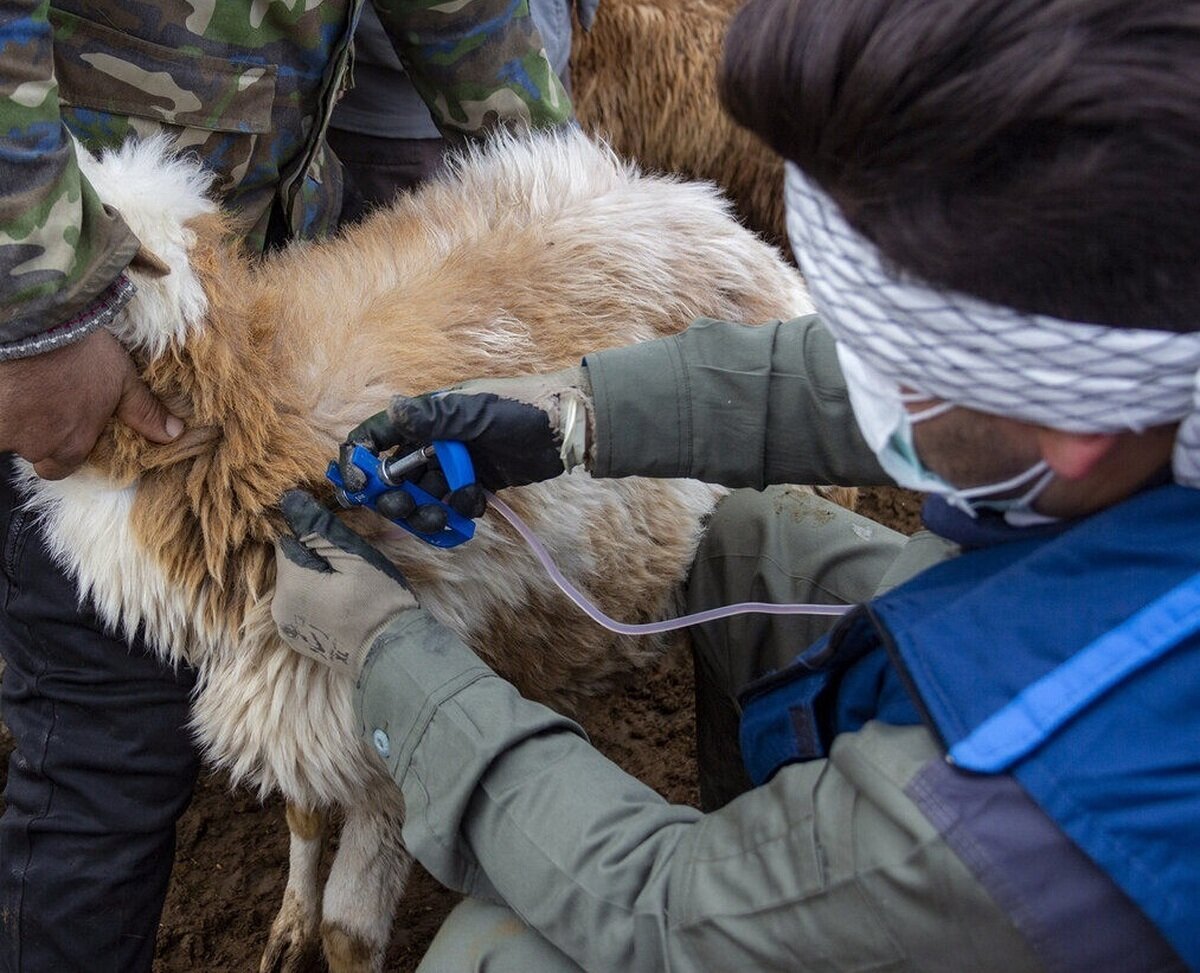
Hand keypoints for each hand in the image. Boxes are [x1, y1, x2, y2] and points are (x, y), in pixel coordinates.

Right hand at [0, 328, 183, 478]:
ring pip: (7, 435)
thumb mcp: (123, 380)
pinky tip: (6, 387)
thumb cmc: (83, 352)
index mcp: (73, 445)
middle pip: (32, 454)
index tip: (63, 425)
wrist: (38, 325)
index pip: (60, 468)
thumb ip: (144, 412)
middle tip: (42, 407)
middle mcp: (38, 446)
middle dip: (34, 437)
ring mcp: (6, 431)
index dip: (60, 450)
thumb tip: (174, 434)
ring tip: (25, 391)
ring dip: (12, 418)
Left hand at [272, 490, 420, 677]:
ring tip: (352, 580)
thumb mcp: (355, 558)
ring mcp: (288, 628)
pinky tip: (343, 600)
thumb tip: (290, 500)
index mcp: (290, 585)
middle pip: (291, 563)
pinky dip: (318, 597)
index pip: (287, 540)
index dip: (311, 531)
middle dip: (318, 554)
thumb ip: (319, 529)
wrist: (394, 655)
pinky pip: (302, 606)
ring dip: (318, 575)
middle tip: (353, 558)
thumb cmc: (379, 603)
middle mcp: (279, 608)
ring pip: (297, 584)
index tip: (338, 535)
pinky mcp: (300, 640)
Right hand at [339, 366, 592, 532]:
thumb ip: (434, 416)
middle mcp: (436, 440)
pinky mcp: (477, 481)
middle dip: (395, 495)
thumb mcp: (477, 411)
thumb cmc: (522, 409)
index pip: (379, 435)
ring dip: (427, 510)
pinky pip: (454, 502)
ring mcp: (457, 463)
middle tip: (405, 509)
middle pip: (396, 474)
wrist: (566, 428)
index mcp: (429, 417)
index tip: (360, 487)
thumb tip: (392, 407)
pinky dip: (459, 509)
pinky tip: (476, 502)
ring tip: (444, 517)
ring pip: (424, 493)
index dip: (361, 459)